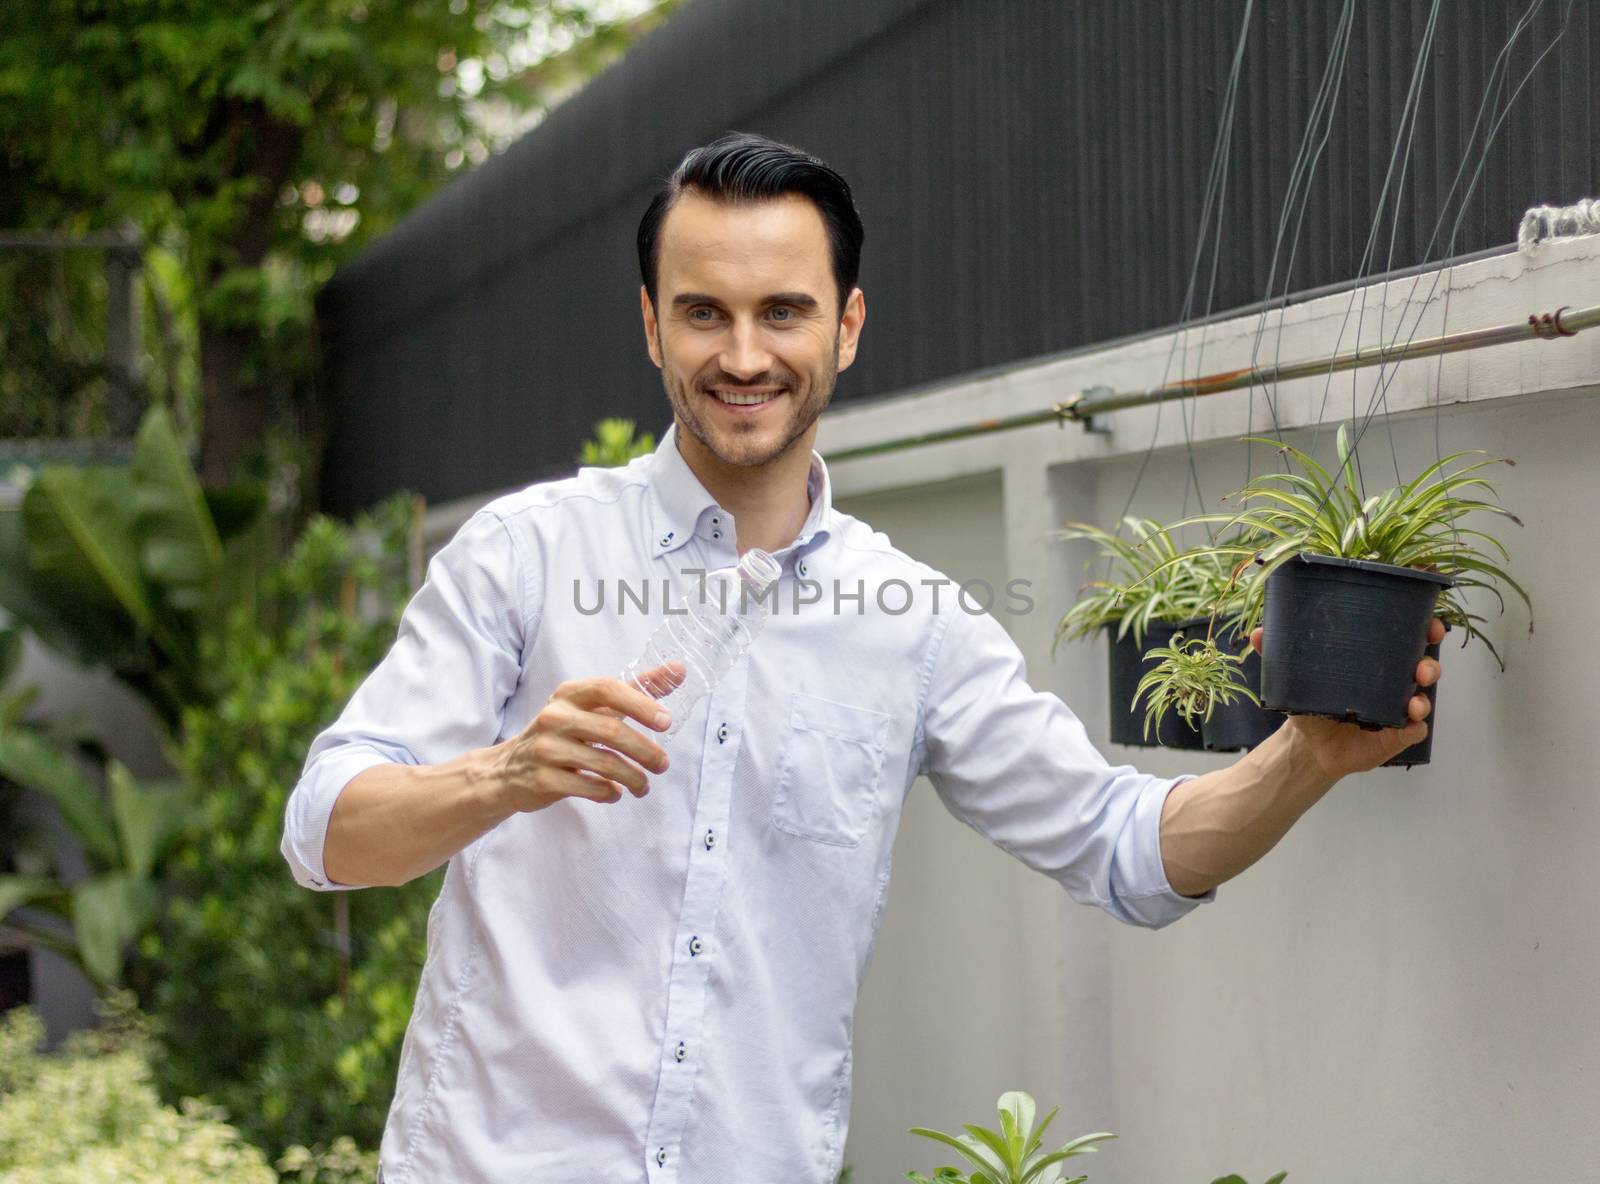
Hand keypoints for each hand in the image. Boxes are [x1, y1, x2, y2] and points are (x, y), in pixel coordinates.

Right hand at [492, 669, 676, 810]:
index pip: (608, 689)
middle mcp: (555, 717)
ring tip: (644, 786)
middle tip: (663, 765)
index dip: (640, 704)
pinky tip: (616, 793)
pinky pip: (588, 787)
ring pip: (604, 764)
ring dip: (633, 778)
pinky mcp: (543, 779)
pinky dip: (609, 792)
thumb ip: (636, 690)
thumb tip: (679, 669)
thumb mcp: (593, 707)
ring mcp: (546, 748)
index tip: (666, 722)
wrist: (510, 768)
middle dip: (645, 751)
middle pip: (611, 731)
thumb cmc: (564, 732)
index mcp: (570, 694)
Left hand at [1249, 618, 1444, 778]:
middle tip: (1422, 665)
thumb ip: (1278, 655)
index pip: (1408, 640)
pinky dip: (1416, 724)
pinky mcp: (1396, 736)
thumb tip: (1258, 632)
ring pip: (1424, 697)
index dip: (1425, 630)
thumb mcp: (1294, 678)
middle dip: (1430, 662)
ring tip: (1414, 696)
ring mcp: (1397, 710)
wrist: (1307, 744)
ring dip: (1425, 694)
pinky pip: (1415, 729)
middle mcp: (1392, 683)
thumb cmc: (1309, 703)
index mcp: (1376, 662)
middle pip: (1424, 666)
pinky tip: (1410, 721)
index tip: (1431, 625)